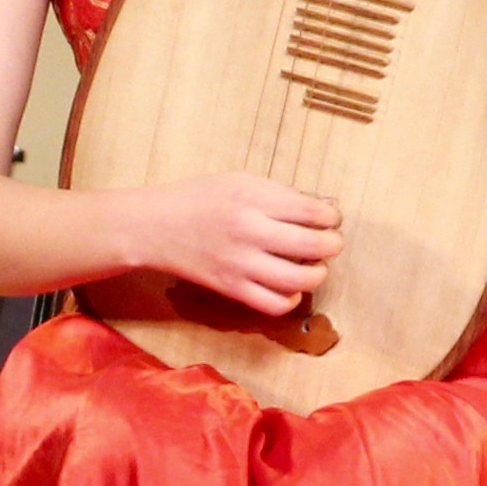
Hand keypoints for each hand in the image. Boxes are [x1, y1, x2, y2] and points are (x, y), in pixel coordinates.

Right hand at [126, 171, 343, 313]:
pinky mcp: (230, 288)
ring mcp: (240, 264)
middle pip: (312, 245)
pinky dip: (291, 299)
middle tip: (330, 242)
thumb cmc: (199, 198)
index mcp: (253, 200)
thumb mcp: (241, 181)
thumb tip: (324, 207)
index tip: (330, 218)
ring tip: (315, 266)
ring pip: (298, 279)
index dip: (331, 216)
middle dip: (332, 244)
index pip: (312, 211)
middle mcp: (249, 232)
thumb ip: (282, 194)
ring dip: (318, 274)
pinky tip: (291, 287)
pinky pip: (272, 304)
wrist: (154, 226)